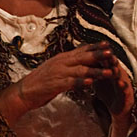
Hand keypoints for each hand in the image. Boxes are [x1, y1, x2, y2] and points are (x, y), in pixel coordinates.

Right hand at [0, 42, 122, 124]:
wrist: (23, 92)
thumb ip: (71, 65)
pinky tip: (91, 83)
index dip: (96, 47)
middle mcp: (61, 63)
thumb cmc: (42, 81)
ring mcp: (58, 73)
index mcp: (63, 58)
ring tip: (110, 72)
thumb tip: (86, 62)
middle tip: (112, 53)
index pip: (82, 50)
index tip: (108, 45)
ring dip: (97, 71)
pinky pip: (70, 82)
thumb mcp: (57, 69)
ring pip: (81, 70)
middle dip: (99, 55)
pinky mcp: (55, 84)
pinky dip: (81, 82)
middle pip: (84, 57)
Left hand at [92, 53, 134, 118]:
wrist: (117, 109)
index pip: (107, 60)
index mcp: (112, 71)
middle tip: (108, 55)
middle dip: (112, 60)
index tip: (98, 47)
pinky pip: (125, 90)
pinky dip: (123, 87)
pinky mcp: (127, 96)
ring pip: (121, 76)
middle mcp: (119, 76)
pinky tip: (120, 83)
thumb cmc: (108, 92)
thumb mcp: (99, 79)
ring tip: (114, 69)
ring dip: (118, 72)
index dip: (103, 54)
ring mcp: (124, 85)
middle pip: (115, 66)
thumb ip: (94, 69)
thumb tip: (83, 58)